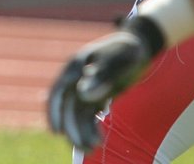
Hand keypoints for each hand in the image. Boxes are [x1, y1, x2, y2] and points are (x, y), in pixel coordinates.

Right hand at [47, 23, 157, 150]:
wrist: (139, 45)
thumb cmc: (127, 50)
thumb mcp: (117, 61)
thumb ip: (101, 76)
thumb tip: (82, 94)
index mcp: (75, 66)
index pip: (58, 92)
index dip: (54, 112)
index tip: (57, 132)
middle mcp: (76, 78)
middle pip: (68, 107)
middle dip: (71, 128)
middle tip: (82, 148)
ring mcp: (85, 86)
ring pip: (77, 113)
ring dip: (81, 131)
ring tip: (91, 149)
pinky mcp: (95, 94)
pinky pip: (88, 114)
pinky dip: (90, 127)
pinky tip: (97, 140)